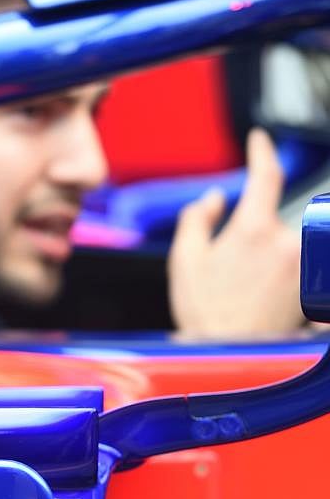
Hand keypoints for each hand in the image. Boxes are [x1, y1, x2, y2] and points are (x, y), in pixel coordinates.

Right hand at [168, 128, 303, 338]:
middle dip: (258, 233)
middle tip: (236, 268)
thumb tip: (215, 199)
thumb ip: (197, 219)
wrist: (229, 357)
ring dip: (273, 257)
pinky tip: (264, 297)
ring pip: (293, 242)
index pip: (265, 175)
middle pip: (279, 216)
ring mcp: (306, 266)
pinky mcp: (314, 287)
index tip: (259, 141)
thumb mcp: (185, 262)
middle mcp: (287, 243)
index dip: (262, 152)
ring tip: (249, 289)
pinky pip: (304, 266)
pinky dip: (288, 274)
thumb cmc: (205, 315)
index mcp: (253, 230)